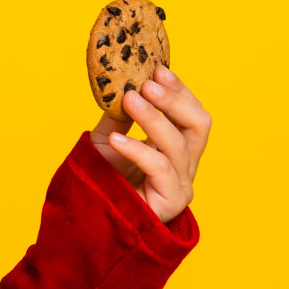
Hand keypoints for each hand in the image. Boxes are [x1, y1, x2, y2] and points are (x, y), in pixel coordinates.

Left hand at [88, 64, 209, 222]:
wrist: (90, 219)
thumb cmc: (102, 182)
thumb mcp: (108, 139)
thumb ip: (119, 115)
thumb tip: (123, 82)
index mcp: (176, 147)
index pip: (190, 112)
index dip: (178, 89)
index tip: (158, 69)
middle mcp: (185, 165)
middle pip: (199, 124)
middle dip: (174, 99)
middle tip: (147, 83)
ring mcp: (181, 184)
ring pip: (178, 143)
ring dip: (153, 118)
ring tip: (129, 101)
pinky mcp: (171, 202)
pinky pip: (160, 168)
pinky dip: (138, 149)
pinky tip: (117, 140)